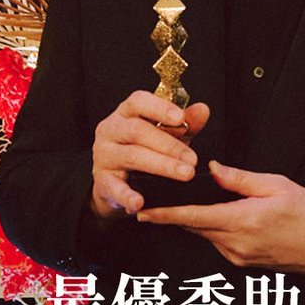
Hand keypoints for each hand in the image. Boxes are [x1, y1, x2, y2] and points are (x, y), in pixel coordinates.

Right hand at [91, 91, 209, 217]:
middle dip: (169, 145)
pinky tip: (140, 203)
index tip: (180, 118)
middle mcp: (110, 130)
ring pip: (132, 156)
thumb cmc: (145, 149)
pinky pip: (114, 188)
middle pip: (137, 131)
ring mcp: (103, 155)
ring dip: (162, 166)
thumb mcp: (167, 134)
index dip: (159, 108)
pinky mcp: (101, 180)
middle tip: (193, 159)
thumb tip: (203, 110)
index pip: (138, 101)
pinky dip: (127, 196)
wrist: (116, 181)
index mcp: (126, 113)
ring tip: (186, 174)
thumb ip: (185, 123)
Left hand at [135, 160, 304, 274]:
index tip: (144, 210)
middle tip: (151, 200)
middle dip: (173, 214)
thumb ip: (240, 179)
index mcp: (243, 221)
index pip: (194, 216)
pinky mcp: (241, 261)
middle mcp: (235, 243)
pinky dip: (210, 227)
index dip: (166, 214)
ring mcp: (237, 256)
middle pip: (194, 226)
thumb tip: (212, 169)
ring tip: (181, 203)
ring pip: (204, 234)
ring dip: (193, 220)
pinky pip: (217, 241)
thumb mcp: (278, 186)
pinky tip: (212, 215)